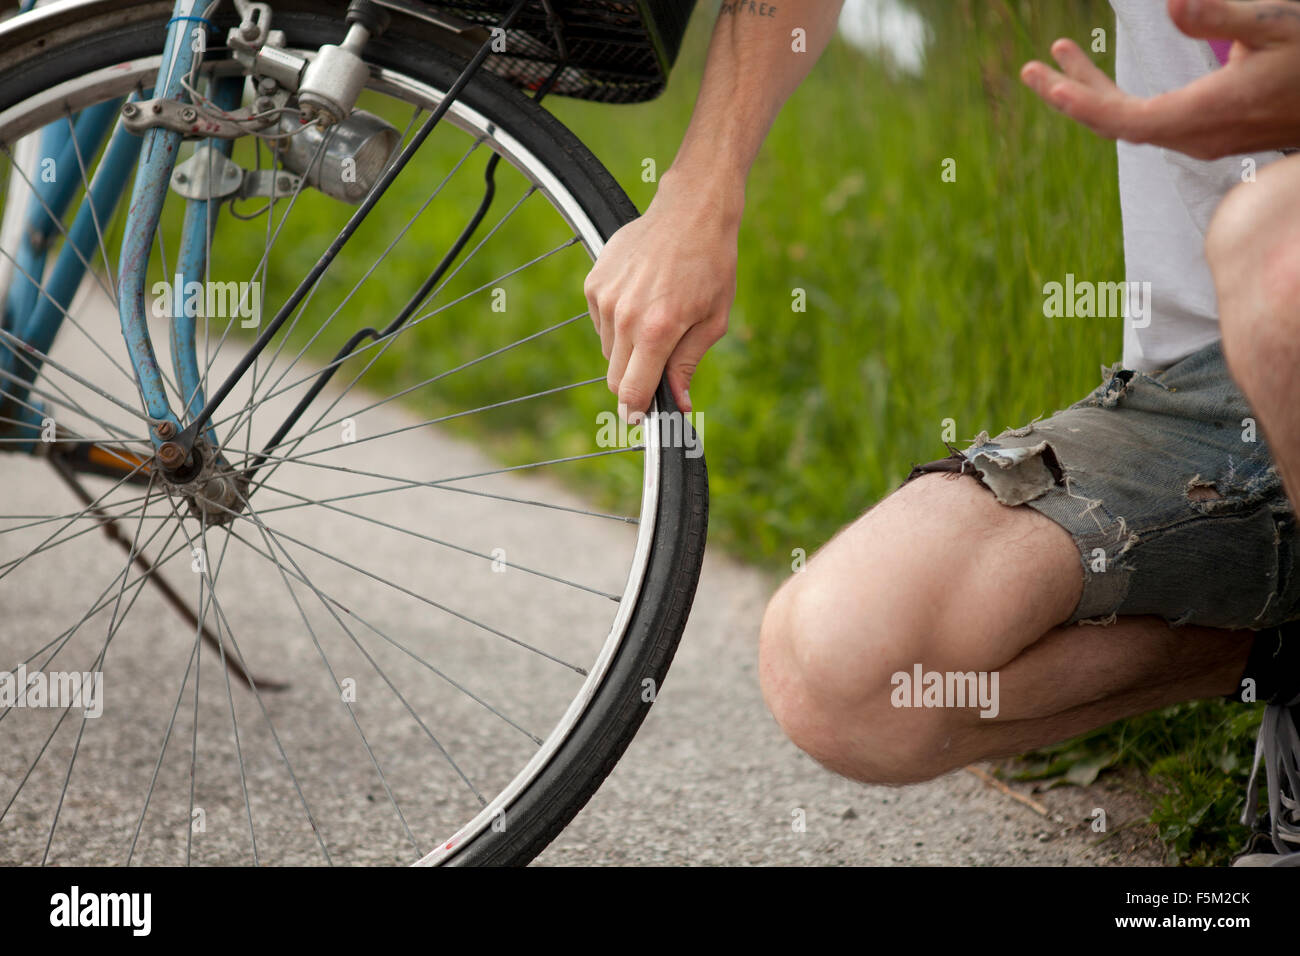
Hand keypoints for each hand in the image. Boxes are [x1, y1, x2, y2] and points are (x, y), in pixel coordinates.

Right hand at [583, 169, 738, 418]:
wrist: (691, 211)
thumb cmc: (711, 266)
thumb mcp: (713, 321)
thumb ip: (688, 365)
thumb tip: (679, 405)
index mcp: (657, 331)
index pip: (631, 391)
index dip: (636, 411)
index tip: (640, 418)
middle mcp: (624, 317)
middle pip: (615, 376)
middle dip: (634, 382)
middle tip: (657, 368)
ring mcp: (605, 298)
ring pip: (609, 349)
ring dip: (628, 349)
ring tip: (655, 318)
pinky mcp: (594, 283)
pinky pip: (601, 322)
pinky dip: (618, 322)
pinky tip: (641, 298)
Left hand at [1020, 0, 1299, 159]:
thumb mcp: (1278, 24)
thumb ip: (1222, 17)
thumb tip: (1172, 4)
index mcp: (1208, 112)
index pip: (1127, 119)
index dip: (1084, 104)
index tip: (1048, 85)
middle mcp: (1198, 135)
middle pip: (1117, 123)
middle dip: (1070, 94)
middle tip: (1029, 68)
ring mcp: (1203, 138)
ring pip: (1131, 122)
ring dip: (1090, 93)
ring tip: (1057, 58)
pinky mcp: (1209, 132)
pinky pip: (1148, 122)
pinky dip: (1116, 101)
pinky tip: (1097, 83)